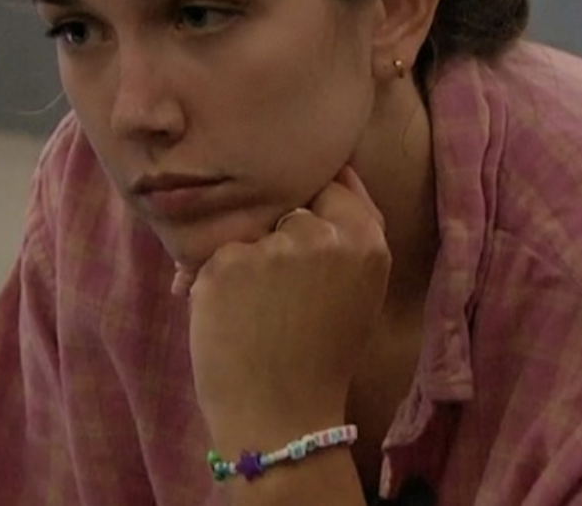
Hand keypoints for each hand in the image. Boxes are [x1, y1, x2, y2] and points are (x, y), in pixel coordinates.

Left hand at [186, 166, 390, 445]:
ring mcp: (273, 248)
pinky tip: (230, 315)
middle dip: (278, 235)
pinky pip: (215, 254)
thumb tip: (334, 169)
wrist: (280, 413)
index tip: (300, 231)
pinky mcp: (227, 263)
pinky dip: (216, 279)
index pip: (334, 184)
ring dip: (245, 258)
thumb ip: (348, 233)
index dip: (313, 202)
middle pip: (288, 206)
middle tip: (278, 289)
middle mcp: (323, 238)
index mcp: (366, 243)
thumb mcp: (356, 289)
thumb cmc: (319, 354)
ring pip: (249, 230)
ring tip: (255, 307)